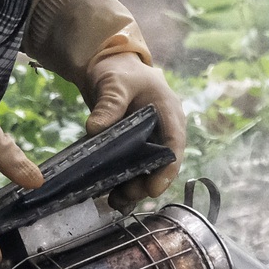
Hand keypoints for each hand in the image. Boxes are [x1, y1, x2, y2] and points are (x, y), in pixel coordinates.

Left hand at [84, 52, 185, 210]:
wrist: (110, 67)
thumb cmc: (119, 72)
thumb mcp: (115, 83)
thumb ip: (109, 103)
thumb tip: (95, 129)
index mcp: (169, 113)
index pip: (174, 145)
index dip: (167, 169)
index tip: (153, 189)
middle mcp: (164, 131)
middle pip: (161, 164)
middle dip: (145, 183)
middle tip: (125, 195)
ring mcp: (150, 141)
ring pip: (148, 171)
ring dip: (134, 188)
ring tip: (115, 201)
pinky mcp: (134, 148)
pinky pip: (133, 169)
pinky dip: (123, 182)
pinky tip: (110, 195)